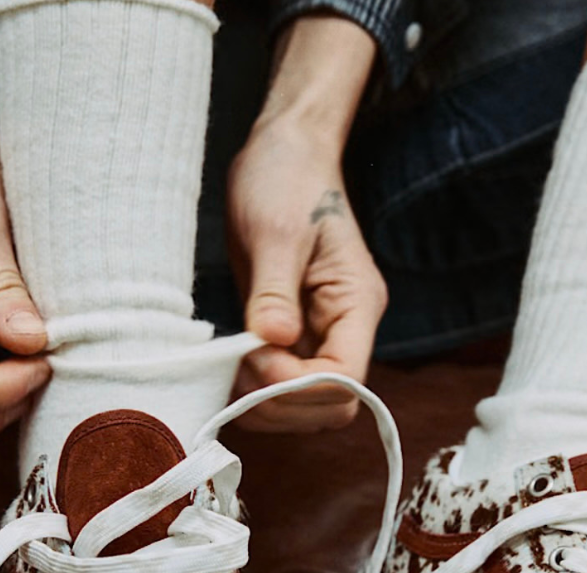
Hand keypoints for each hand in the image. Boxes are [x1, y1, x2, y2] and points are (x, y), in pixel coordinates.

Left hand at [227, 118, 386, 432]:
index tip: (258, 357)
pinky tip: (229, 371)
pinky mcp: (293, 337)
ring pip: (307, 406)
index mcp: (356, 304)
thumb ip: (274, 290)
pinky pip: (282, 385)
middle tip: (237, 372)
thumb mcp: (274, 231)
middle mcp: (345, 328)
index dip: (301, 386)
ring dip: (267, 403)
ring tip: (229, 371)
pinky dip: (255, 391)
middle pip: (332, 405)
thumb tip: (274, 340)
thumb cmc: (286, 178)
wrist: (284, 152)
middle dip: (282, 403)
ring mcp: (320, 336)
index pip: (347, 378)